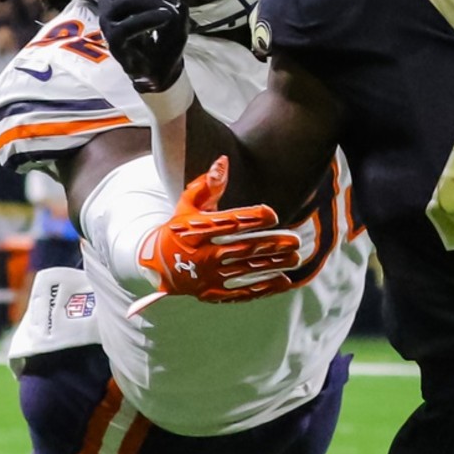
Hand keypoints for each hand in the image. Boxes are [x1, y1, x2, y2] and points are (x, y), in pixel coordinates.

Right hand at [96, 0, 191, 92]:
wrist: (163, 66)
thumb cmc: (164, 32)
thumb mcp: (176, 0)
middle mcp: (110, 4)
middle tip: (176, 4)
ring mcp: (108, 22)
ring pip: (127, 1)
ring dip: (154, 4)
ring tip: (172, 14)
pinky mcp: (113, 40)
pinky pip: (127, 25)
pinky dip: (148, 19)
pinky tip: (165, 18)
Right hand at [128, 156, 300, 315]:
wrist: (157, 265)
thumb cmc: (179, 228)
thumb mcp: (186, 204)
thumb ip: (207, 184)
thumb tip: (223, 161)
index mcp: (196, 230)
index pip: (228, 223)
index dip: (251, 218)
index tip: (272, 214)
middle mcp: (202, 254)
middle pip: (243, 248)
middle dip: (272, 245)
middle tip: (296, 240)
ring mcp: (207, 277)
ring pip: (246, 270)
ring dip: (274, 265)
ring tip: (296, 258)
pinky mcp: (211, 293)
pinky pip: (241, 292)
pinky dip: (264, 288)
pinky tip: (284, 281)